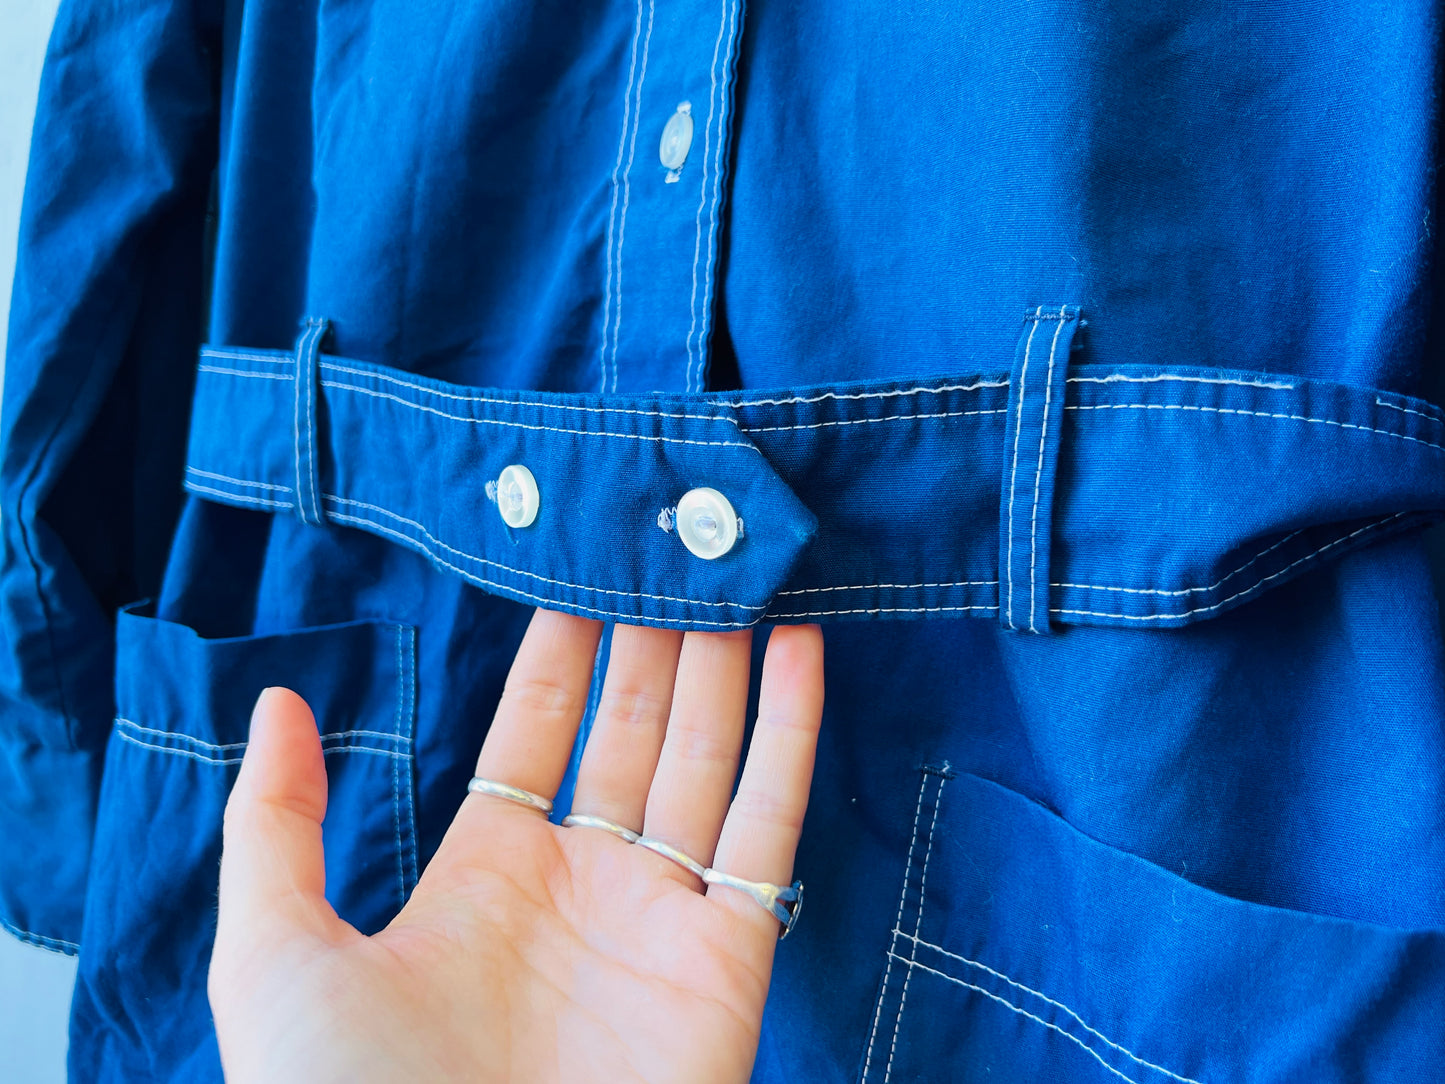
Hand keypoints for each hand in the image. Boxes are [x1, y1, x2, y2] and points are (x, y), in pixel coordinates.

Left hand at [208, 611, 823, 1082]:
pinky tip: (797, 654)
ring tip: (736, 575)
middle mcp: (580, 881)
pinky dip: (789, 737)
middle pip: (631, 730)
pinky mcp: (727, 958)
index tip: (580, 565)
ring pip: (705, 759)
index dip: (561, 649)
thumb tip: (279, 704)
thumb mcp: (275, 953)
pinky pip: (766, 828)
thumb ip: (278, 824)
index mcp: (485, 872)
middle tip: (671, 543)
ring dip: (725, 668)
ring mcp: (658, 915)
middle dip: (653, 638)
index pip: (536, 729)